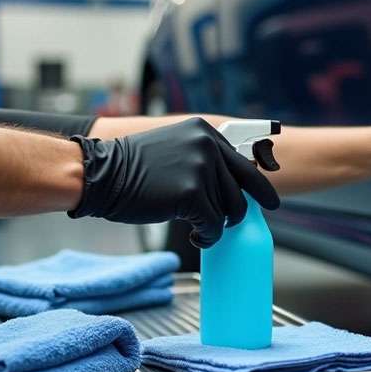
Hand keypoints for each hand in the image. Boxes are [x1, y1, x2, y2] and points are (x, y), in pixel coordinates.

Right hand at [69, 117, 279, 247]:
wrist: (99, 174)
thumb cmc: (131, 168)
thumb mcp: (175, 149)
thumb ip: (203, 159)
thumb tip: (231, 185)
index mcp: (205, 133)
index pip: (245, 164)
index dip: (260, 187)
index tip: (271, 202)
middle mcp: (207, 146)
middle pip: (241, 191)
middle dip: (234, 213)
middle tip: (220, 224)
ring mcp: (200, 168)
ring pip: (228, 210)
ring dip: (216, 226)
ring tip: (198, 229)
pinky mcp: (190, 193)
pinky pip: (213, 225)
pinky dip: (208, 238)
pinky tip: (195, 237)